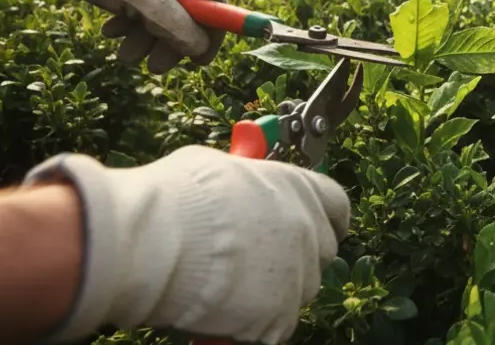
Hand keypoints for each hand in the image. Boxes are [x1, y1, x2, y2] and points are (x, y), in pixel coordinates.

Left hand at [0, 0, 227, 72]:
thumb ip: (175, 25)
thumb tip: (199, 48)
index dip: (212, 31)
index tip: (199, 60)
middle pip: (185, 9)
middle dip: (169, 41)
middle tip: (155, 67)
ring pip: (156, 9)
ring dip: (143, 38)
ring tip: (122, 56)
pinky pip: (134, 2)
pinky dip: (126, 22)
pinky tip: (108, 32)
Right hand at [24, 146, 350, 344]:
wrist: (158, 239)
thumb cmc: (177, 196)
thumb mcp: (218, 169)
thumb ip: (243, 185)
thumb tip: (236, 189)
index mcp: (299, 187)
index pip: (336, 206)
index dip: (327, 219)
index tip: (317, 230)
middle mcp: (308, 229)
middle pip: (320, 254)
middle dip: (295, 261)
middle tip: (258, 267)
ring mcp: (298, 274)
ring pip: (299, 292)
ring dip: (273, 294)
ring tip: (228, 289)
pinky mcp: (279, 314)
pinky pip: (274, 326)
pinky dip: (252, 325)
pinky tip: (221, 312)